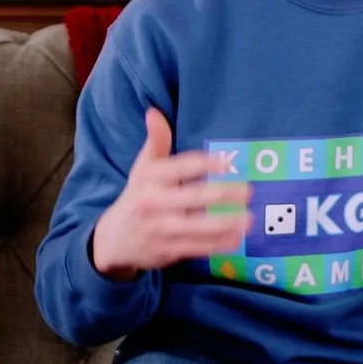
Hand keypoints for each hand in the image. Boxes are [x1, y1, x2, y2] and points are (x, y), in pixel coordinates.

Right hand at [90, 109, 249, 277]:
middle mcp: (153, 202)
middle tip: (248, 191)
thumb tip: (154, 112)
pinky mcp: (167, 250)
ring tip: (248, 219)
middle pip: (193, 197)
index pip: (182, 167)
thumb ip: (155, 142)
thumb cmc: (137, 196)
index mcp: (150, 178)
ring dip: (225, 223)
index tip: (229, 162)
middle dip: (223, 194)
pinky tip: (236, 238)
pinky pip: (196, 247)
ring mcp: (160, 228)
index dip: (207, 164)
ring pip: (197, 226)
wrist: (113, 239)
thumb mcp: (142, 168)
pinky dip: (218, 244)